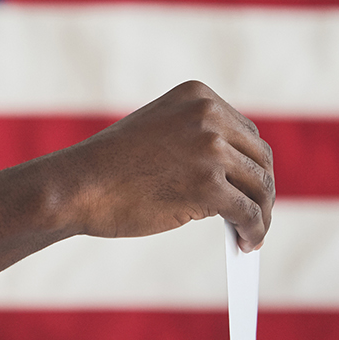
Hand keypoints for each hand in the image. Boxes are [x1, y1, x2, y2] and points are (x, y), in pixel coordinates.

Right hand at [50, 81, 274, 250]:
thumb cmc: (110, 166)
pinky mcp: (208, 187)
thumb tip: (236, 179)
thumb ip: (196, 140)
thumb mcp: (159, 131)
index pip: (245, 132)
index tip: (252, 186)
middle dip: (261, 189)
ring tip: (254, 234)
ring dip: (262, 214)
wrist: (77, 185)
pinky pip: (248, 212)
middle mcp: (208, 116)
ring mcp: (209, 150)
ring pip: (259, 186)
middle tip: (257, 215)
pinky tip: (248, 243)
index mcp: (198, 96)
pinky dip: (255, 231)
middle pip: (259, 158)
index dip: (251, 164)